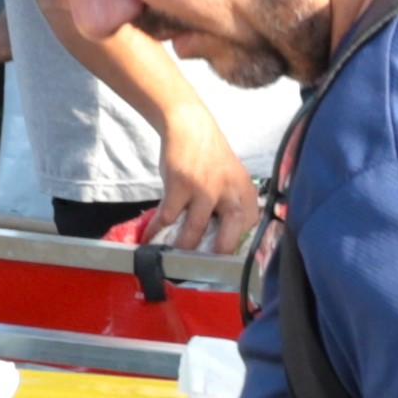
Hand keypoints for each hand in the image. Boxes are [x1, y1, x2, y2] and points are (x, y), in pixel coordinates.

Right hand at [153, 111, 258, 254]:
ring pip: (194, 231)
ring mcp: (205, 190)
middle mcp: (230, 195)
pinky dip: (156, 230)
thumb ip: (231, 207)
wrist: (191, 127)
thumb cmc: (212, 158)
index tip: (224, 267)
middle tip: (202, 270)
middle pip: (227, 237)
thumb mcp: (233, 181)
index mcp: (247, 195)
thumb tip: (221, 241)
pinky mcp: (180, 185)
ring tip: (173, 259)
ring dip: (181, 248)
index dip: (236, 251)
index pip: (248, 231)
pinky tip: (149, 239)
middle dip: (214, 258)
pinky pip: (167, 216)